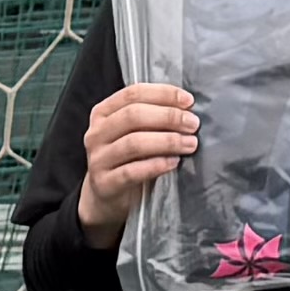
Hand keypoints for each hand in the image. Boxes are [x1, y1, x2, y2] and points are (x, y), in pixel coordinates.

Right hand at [73, 83, 198, 241]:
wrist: (107, 196)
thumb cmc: (128, 159)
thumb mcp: (134, 133)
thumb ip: (152, 118)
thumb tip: (187, 109)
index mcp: (103, 113)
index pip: (133, 94)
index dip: (163, 94)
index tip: (189, 102)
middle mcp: (96, 133)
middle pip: (133, 116)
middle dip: (169, 117)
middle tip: (193, 124)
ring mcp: (98, 159)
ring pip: (134, 143)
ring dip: (167, 141)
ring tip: (190, 144)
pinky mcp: (105, 184)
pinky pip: (132, 172)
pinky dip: (156, 165)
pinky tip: (174, 162)